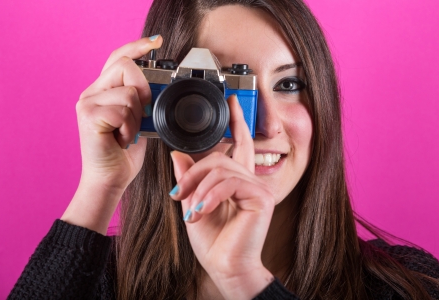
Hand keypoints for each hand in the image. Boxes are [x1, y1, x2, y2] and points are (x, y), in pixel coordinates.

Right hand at [61, 36, 162, 233]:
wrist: (110, 179)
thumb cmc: (124, 153)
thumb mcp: (138, 120)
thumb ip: (142, 100)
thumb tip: (158, 86)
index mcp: (104, 90)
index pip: (119, 58)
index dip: (137, 47)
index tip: (156, 42)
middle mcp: (92, 92)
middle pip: (125, 67)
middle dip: (143, 91)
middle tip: (140, 115)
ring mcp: (87, 102)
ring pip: (129, 92)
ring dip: (137, 117)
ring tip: (127, 133)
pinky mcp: (88, 115)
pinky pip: (123, 110)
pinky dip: (130, 128)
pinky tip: (122, 139)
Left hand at [171, 95, 274, 298]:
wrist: (225, 267)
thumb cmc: (213, 241)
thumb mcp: (192, 205)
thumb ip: (188, 179)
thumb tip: (177, 154)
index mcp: (236, 181)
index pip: (239, 144)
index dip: (238, 121)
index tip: (232, 101)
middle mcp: (249, 180)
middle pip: (219, 156)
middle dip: (193, 172)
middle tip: (178, 194)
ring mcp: (258, 187)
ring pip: (220, 169)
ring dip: (198, 189)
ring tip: (190, 210)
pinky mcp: (261, 197)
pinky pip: (228, 183)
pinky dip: (209, 197)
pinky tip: (201, 213)